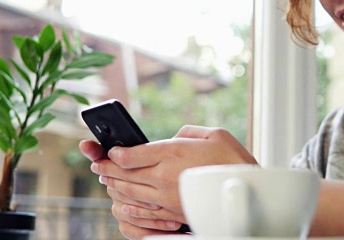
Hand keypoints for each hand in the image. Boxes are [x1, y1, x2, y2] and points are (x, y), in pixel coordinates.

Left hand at [80, 125, 257, 238]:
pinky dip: (127, 203)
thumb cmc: (233, 160)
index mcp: (173, 154)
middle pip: (125, 174)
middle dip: (106, 167)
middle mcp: (165, 177)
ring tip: (104, 176)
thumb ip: (187, 132)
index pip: (131, 154)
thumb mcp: (213, 133)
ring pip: (130, 192)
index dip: (114, 152)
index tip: (108, 149)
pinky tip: (122, 200)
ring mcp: (167, 197)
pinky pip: (142, 209)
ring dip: (113, 184)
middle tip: (95, 161)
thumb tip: (172, 138)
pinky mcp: (173, 211)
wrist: (249, 191)